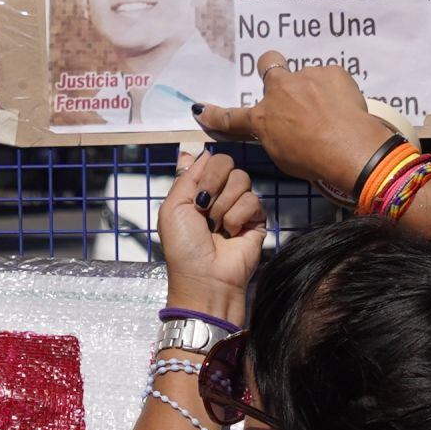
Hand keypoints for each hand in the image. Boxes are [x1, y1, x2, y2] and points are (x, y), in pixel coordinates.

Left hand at [155, 139, 266, 313]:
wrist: (205, 278)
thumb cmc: (184, 249)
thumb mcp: (173, 207)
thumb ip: (185, 177)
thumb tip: (193, 151)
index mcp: (197, 190)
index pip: (209, 159)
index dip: (204, 169)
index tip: (196, 190)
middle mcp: (219, 195)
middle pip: (227, 163)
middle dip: (213, 183)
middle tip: (204, 208)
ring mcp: (239, 206)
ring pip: (242, 179)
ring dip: (224, 205)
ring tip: (217, 227)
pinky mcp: (257, 219)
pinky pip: (254, 200)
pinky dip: (238, 217)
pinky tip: (232, 233)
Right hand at [196, 51, 397, 200]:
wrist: (349, 148)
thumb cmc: (313, 161)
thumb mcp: (283, 156)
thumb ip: (276, 136)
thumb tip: (281, 129)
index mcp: (263, 118)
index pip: (233, 118)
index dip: (216, 115)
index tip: (202, 110)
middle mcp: (280, 90)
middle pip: (268, 63)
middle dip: (274, 69)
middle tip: (291, 88)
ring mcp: (306, 76)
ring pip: (307, 76)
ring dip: (313, 89)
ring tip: (331, 112)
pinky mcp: (332, 71)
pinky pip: (331, 78)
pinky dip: (335, 91)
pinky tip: (344, 107)